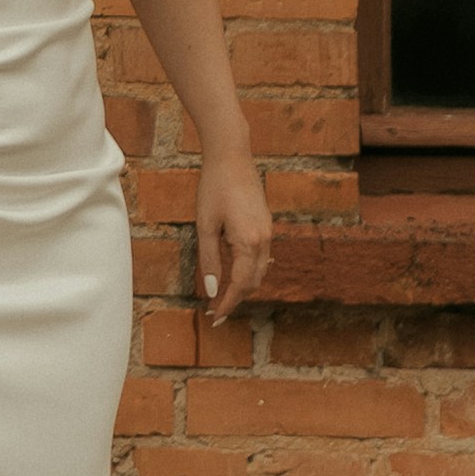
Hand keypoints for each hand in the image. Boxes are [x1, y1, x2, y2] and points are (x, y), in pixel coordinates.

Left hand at [193, 151, 269, 320]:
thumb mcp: (206, 226)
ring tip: (222, 297)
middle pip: (253, 282)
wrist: (232, 157)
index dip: (228, 304)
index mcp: (249, 243)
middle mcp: (264, 240)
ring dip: (243, 286)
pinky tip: (233, 274)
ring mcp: (268, 232)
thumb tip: (211, 290)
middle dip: (235, 299)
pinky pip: (260, 257)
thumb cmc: (214, 188)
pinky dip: (248, 271)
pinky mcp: (266, 225)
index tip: (214, 317)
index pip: (241, 285)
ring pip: (259, 271)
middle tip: (216, 312)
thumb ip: (210, 260)